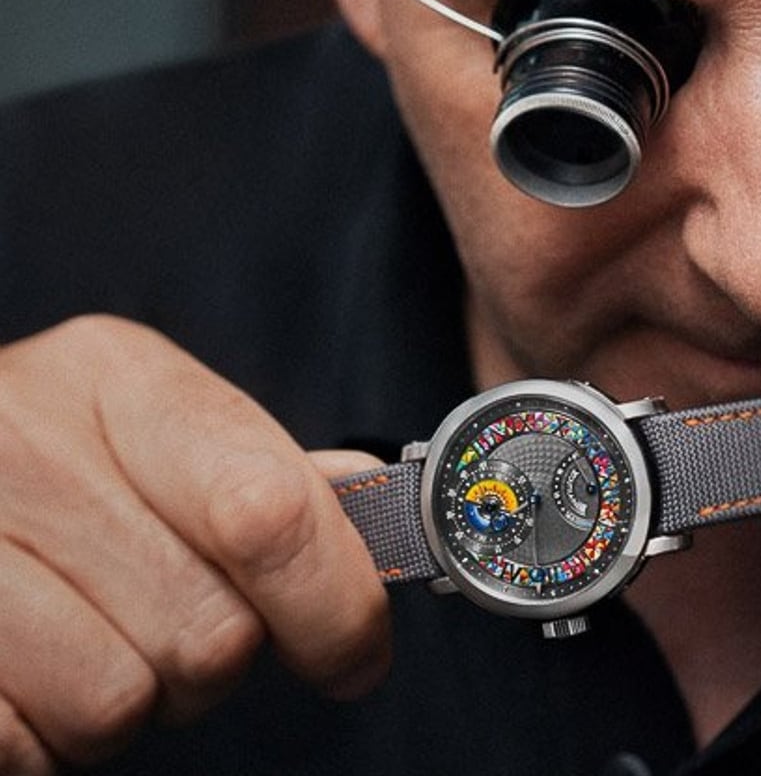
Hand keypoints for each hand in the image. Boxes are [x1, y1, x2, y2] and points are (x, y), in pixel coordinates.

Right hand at [0, 316, 389, 772]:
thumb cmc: (54, 455)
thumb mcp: (157, 424)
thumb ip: (267, 468)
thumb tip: (370, 499)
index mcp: (114, 377)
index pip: (269, 512)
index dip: (336, 603)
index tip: (357, 654)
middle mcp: (26, 444)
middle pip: (211, 629)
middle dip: (219, 655)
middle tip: (177, 620)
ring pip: (117, 703)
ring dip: (130, 699)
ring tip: (93, 635)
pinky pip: (28, 746)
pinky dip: (46, 736)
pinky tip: (32, 670)